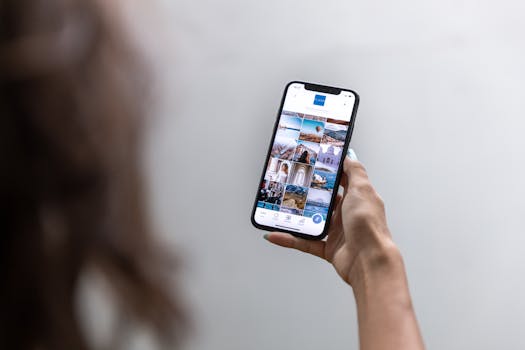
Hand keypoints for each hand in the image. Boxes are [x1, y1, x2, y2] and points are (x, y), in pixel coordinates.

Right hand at [265, 151, 397, 285]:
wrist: (368, 261)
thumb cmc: (369, 225)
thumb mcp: (363, 190)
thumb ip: (355, 171)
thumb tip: (350, 155)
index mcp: (357, 198)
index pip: (342, 180)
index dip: (329, 171)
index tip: (312, 163)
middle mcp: (348, 214)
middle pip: (324, 200)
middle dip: (308, 193)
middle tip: (290, 184)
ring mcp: (338, 232)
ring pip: (312, 221)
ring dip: (296, 216)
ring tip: (280, 208)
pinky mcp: (328, 249)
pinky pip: (305, 242)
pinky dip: (290, 239)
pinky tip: (275, 234)